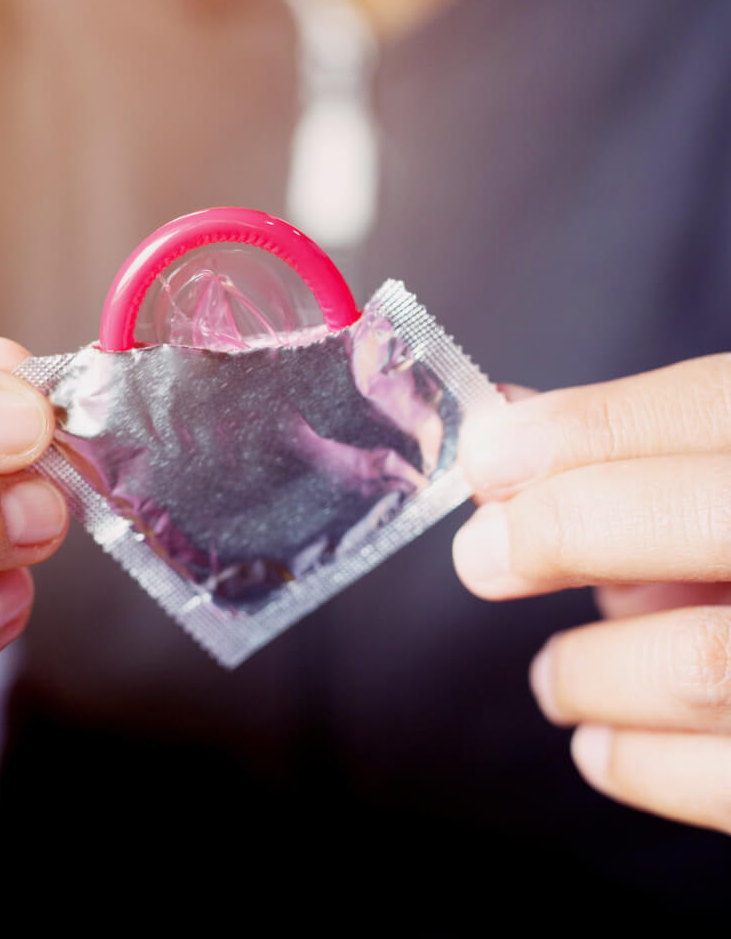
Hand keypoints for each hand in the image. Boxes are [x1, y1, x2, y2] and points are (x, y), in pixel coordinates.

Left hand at [453, 355, 730, 834]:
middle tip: (481, 558)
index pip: (710, 407)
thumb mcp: (722, 469)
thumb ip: (629, 448)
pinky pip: (725, 781)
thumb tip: (499, 439)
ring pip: (703, 660)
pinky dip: (637, 763)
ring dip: (590, 670)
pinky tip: (600, 741)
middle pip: (708, 521)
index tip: (486, 457)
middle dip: (564, 532)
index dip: (585, 430)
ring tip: (553, 677)